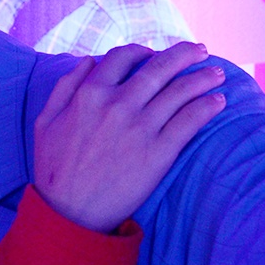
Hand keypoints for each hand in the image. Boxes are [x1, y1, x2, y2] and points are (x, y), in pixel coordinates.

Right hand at [33, 42, 226, 231]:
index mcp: (90, 93)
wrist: (69, 213)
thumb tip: (88, 61)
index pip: (123, 57)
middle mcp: (118, 104)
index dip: (142, 50)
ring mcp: (140, 127)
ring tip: (218, 74)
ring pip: (180, 90)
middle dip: (185, 54)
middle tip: (202, 51)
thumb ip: (65, 86)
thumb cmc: (54, 170)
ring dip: (203, 77)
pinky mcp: (159, 152)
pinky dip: (207, 106)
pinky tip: (218, 102)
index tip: (154, 54)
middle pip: (159, 66)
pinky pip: (190, 120)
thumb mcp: (45, 121)